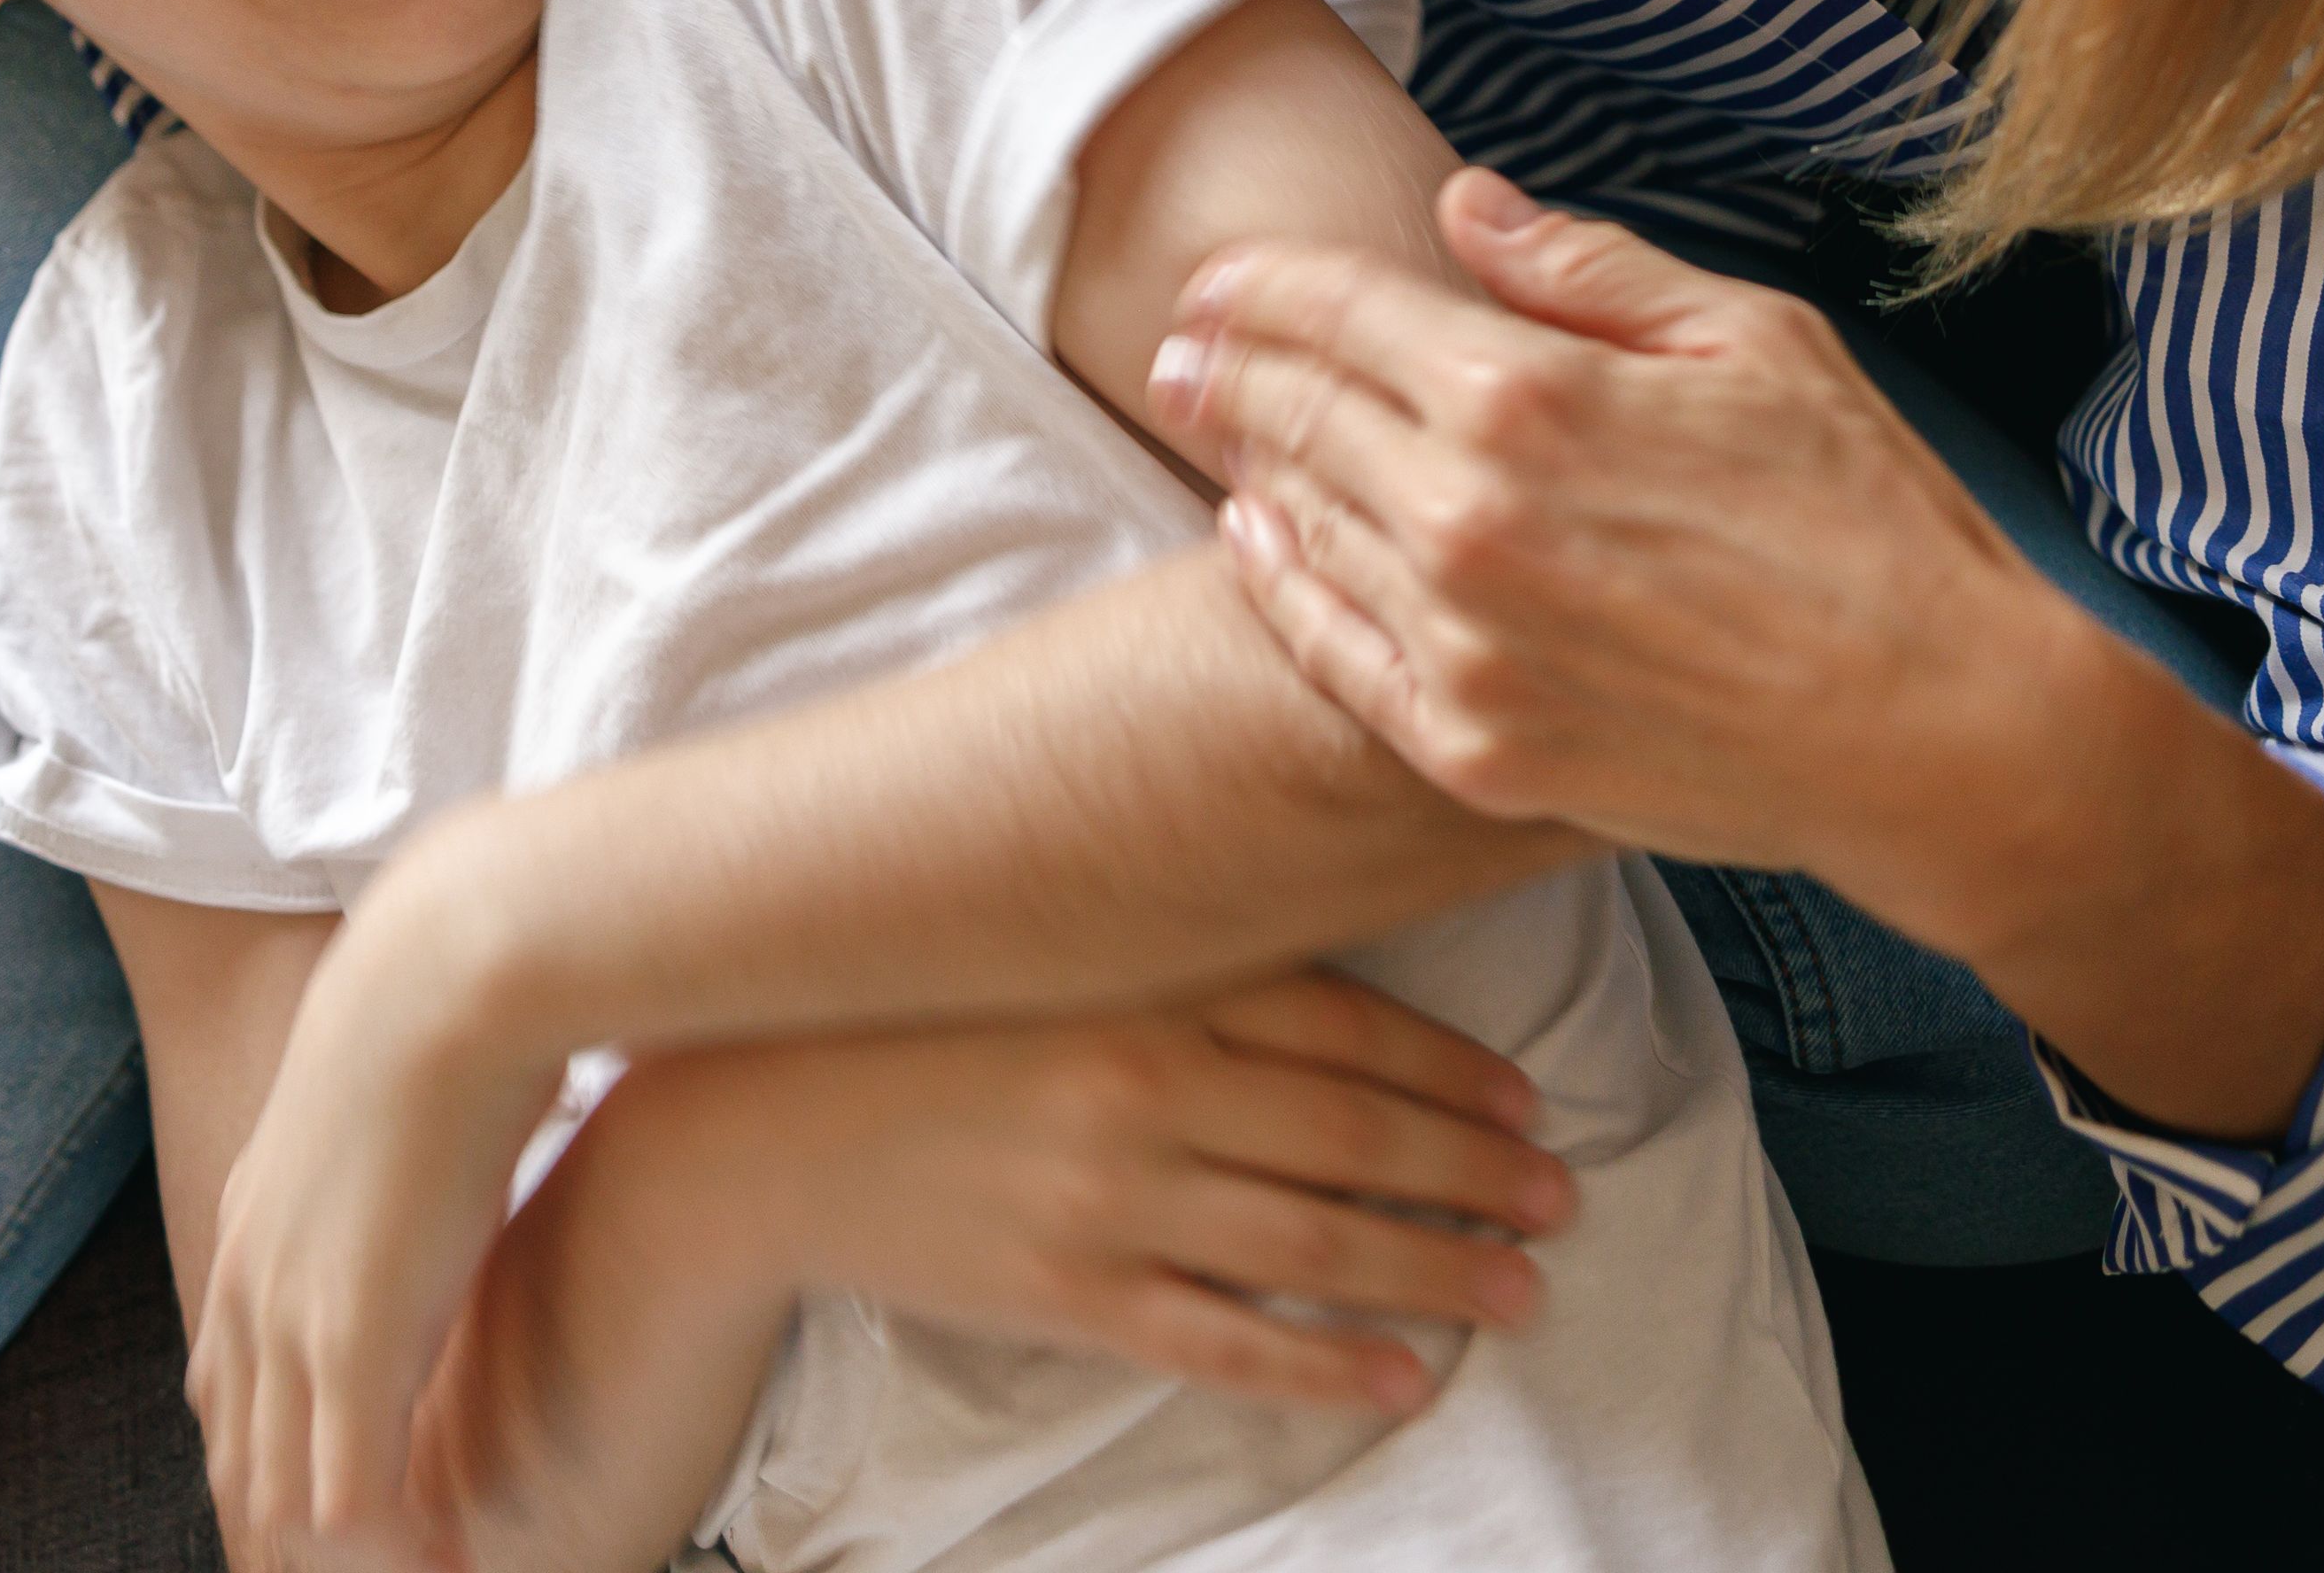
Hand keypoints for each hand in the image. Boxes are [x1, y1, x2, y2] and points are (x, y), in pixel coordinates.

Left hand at [189, 856, 562, 1566]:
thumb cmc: (450, 1000)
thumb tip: (448, 1125)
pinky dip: (379, 1544)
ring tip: (399, 1572)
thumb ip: (399, 1132)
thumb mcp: (395, 1079)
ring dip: (328, 1548)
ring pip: (277, 1488)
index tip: (314, 1504)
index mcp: (255, 1223)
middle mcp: (250, 1280)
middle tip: (338, 1565)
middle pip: (237, 1454)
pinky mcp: (355, 1344)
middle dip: (279, 1528)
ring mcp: (292, 1317)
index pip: (229, 1380)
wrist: (446, 971)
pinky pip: (345, 1494)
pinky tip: (430, 1564)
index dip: (266, 1453)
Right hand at [612, 970, 1573, 1416]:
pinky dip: (1326, 1369)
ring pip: (1315, 1245)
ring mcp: (1110, 1200)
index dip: (1454, 1069)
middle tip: (1560, 1203)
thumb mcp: (1055, 947)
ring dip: (1435, 1270)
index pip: (1347, 1025)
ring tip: (1520, 1292)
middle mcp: (1147, 1088)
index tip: (1530, 1104)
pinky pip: (1226, 1344)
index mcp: (1151, 984)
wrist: (763, 1120)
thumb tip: (1313, 942)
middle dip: (1476, 1174)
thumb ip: (1182, 945)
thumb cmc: (923, 1020)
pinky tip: (1402, 1381)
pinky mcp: (1070, 1294)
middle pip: (1356, 1135)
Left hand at [1149, 167, 2068, 916]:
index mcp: (1529, 396)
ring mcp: (1461, 645)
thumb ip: (1588, 270)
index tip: (1217, 277)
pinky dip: (1278, 587)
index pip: (1338, 311)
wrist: (1935, 736)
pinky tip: (1257, 541)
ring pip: (1299, 529)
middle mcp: (1467, 519)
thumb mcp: (1752, 342)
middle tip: (1180, 347)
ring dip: (1241, 463)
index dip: (1259, 284)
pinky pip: (1330, 655)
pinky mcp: (1473, 749)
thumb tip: (1464, 208)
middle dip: (1224, 366)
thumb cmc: (1866, 522)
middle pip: (1296, 415)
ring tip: (1205, 422)